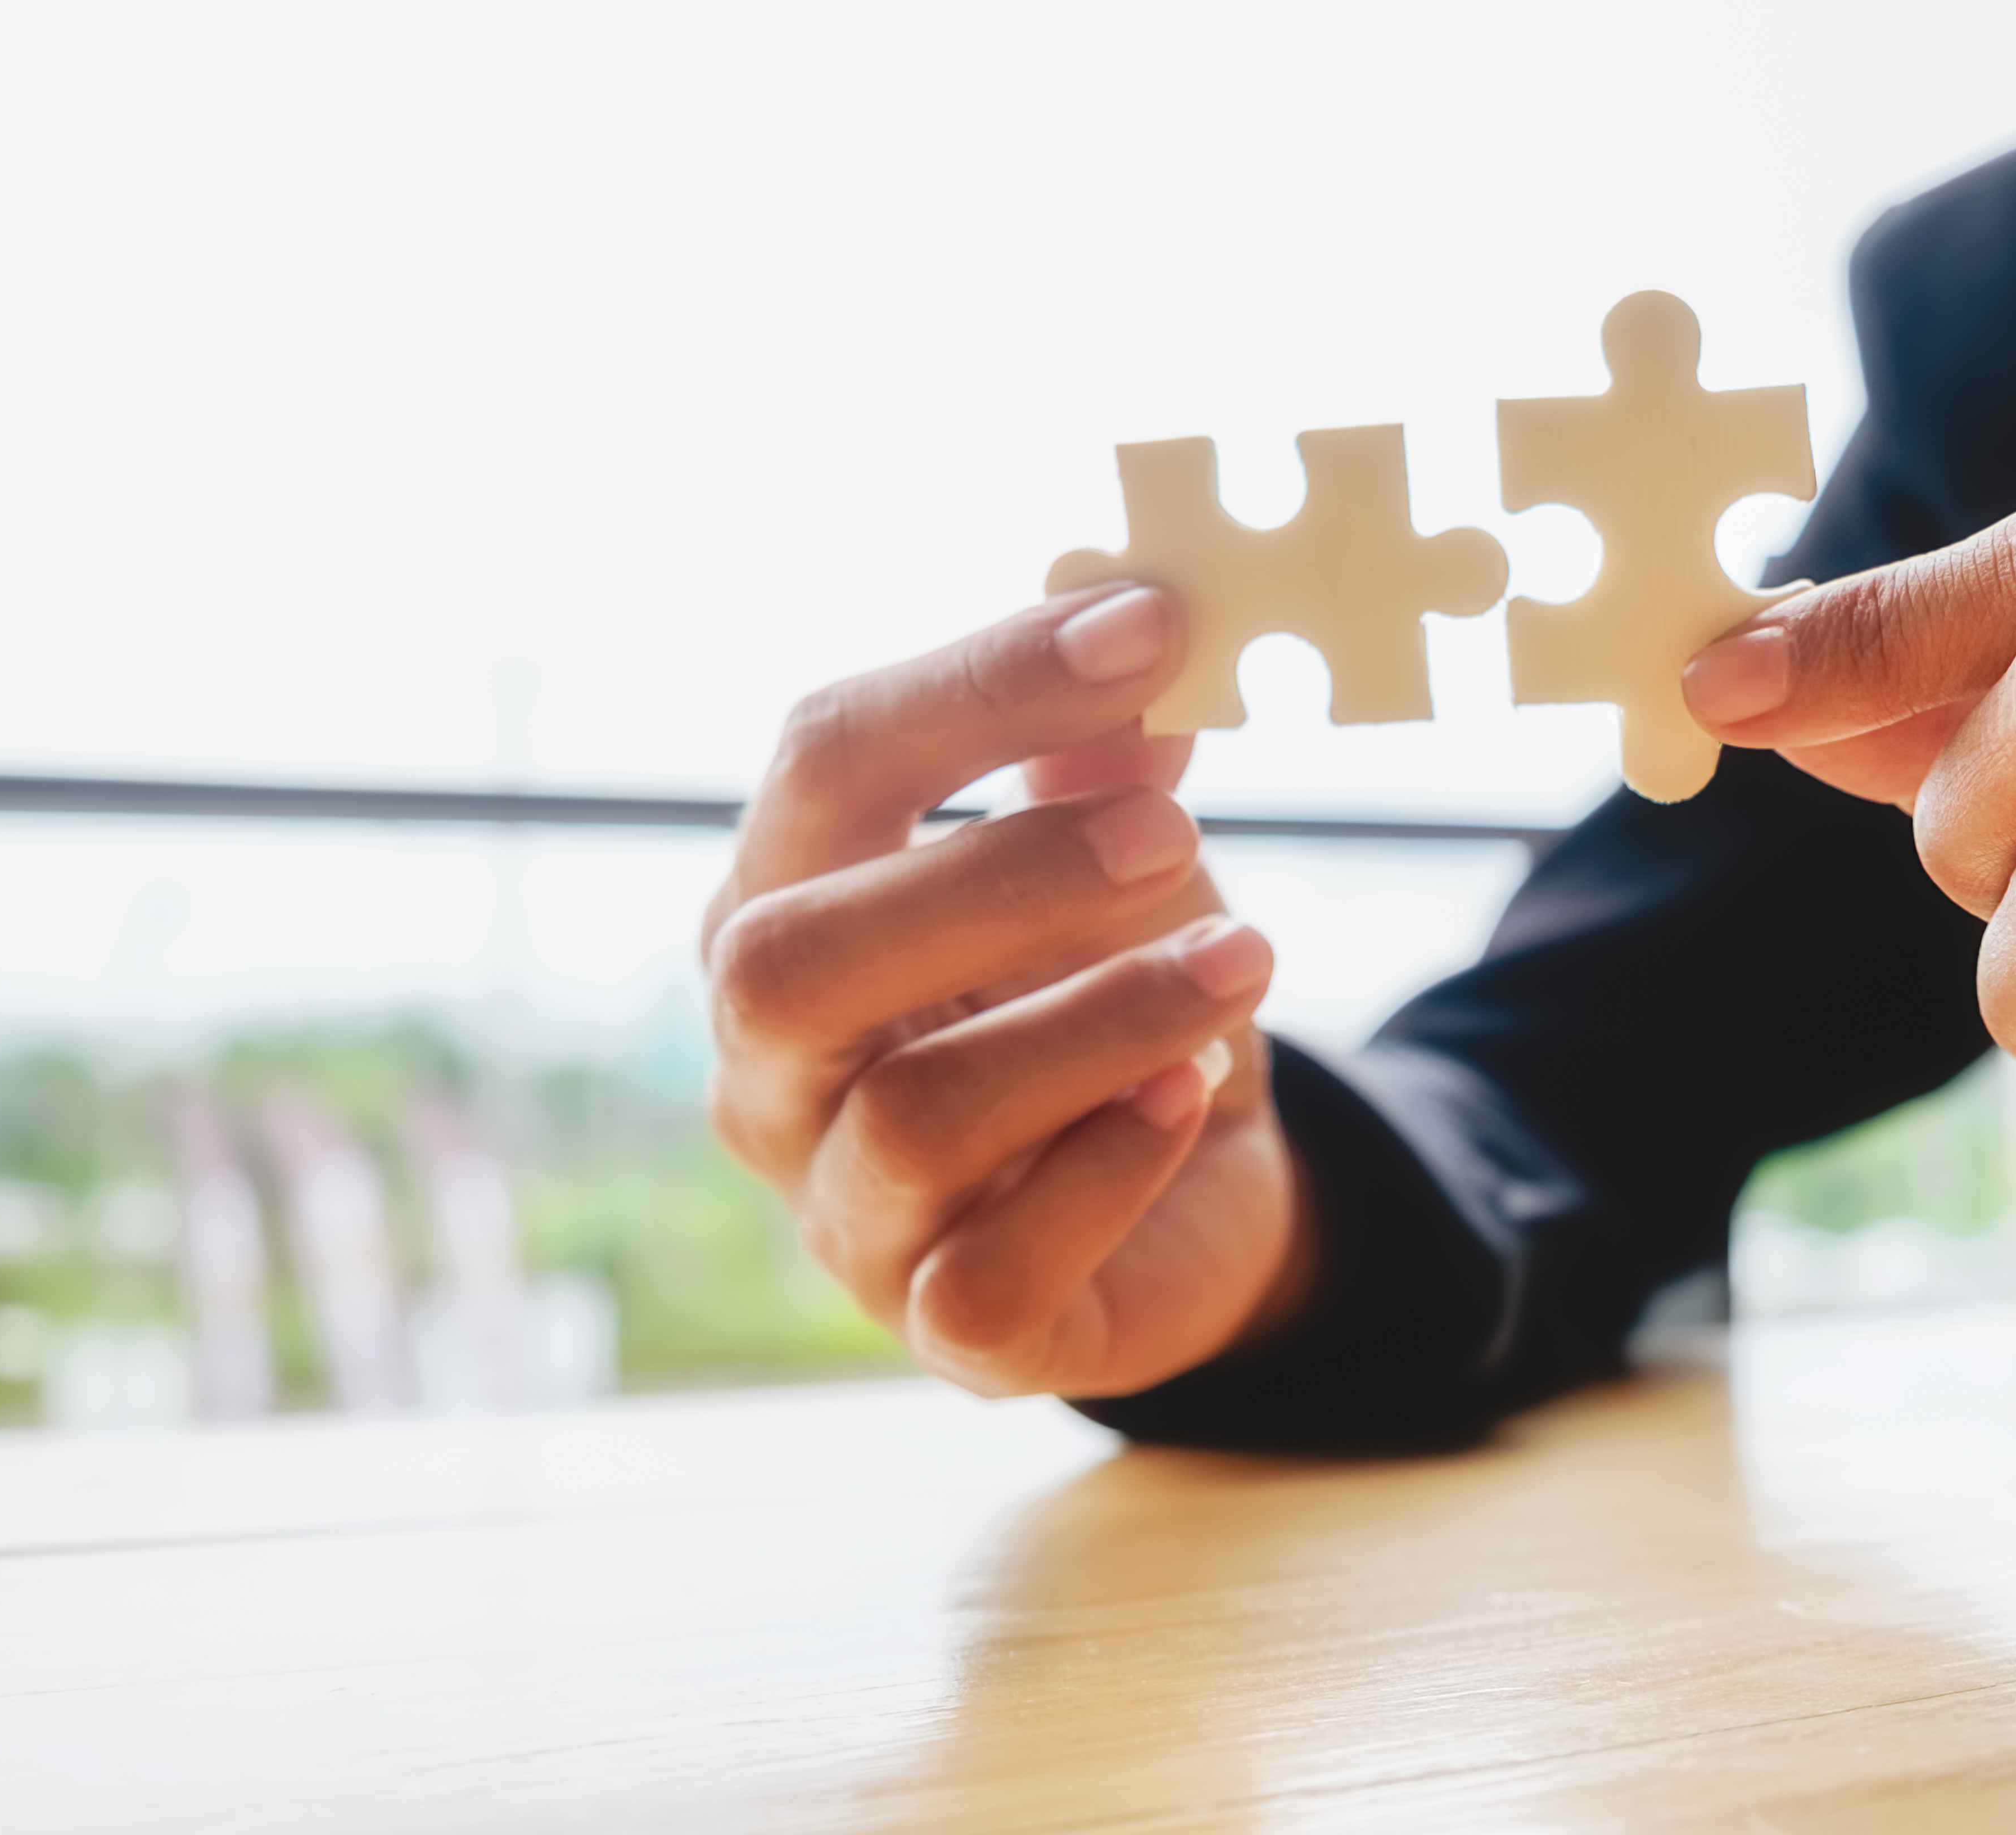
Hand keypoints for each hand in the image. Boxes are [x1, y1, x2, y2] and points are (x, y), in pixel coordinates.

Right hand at [701, 585, 1313, 1399]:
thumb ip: (1099, 759)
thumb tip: (1127, 613)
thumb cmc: (1101, 982)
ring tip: (1246, 960)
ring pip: (916, 1116)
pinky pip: (994, 1269)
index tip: (1151, 628)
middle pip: (793, 962)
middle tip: (1171, 832)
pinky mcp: (942, 1327)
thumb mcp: (1109, 859)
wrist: (1182, 1177)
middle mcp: (769, 1065)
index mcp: (783, 903)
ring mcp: (840, 1209)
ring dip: (1099, 1021)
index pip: (824, 764)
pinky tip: (1193, 1095)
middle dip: (996, 880)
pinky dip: (1109, 1170)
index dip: (980, 685)